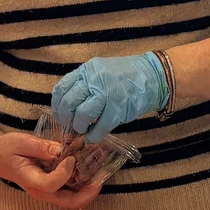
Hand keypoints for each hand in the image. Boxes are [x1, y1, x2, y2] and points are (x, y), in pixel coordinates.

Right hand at [0, 131, 104, 209]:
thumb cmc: (6, 149)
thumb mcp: (19, 142)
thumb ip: (39, 146)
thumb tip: (59, 149)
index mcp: (31, 180)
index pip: (52, 184)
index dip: (65, 172)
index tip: (71, 157)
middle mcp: (41, 191)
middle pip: (69, 202)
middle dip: (88, 193)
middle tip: (101, 178)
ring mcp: (47, 192)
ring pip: (72, 201)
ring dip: (88, 191)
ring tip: (100, 174)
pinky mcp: (52, 188)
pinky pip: (70, 193)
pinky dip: (83, 186)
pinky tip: (90, 171)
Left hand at [52, 53, 169, 141]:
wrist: (152, 77)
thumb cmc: (125, 76)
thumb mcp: (99, 72)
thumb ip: (84, 84)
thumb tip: (68, 106)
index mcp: (87, 71)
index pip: (62, 88)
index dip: (57, 105)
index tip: (59, 115)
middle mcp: (94, 80)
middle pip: (69, 103)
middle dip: (66, 118)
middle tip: (70, 125)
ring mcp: (106, 94)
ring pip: (82, 115)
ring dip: (79, 127)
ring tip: (82, 130)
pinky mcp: (118, 109)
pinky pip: (100, 127)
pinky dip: (93, 136)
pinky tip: (92, 138)